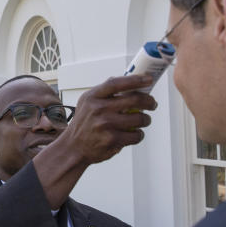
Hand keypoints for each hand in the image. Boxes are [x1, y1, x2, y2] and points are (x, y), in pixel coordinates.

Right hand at [33, 74, 156, 207]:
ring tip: (143, 120)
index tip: (148, 79)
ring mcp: (106, 125)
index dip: (136, 79)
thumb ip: (105, 92)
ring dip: (146, 119)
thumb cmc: (84, 123)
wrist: (73, 147)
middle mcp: (99, 109)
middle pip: (134, 99)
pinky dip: (139, 134)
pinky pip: (137, 135)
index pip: (117, 83)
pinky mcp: (113, 140)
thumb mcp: (87, 102)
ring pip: (140, 118)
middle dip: (149, 101)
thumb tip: (130, 82)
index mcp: (93, 97)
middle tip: (152, 103)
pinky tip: (134, 133)